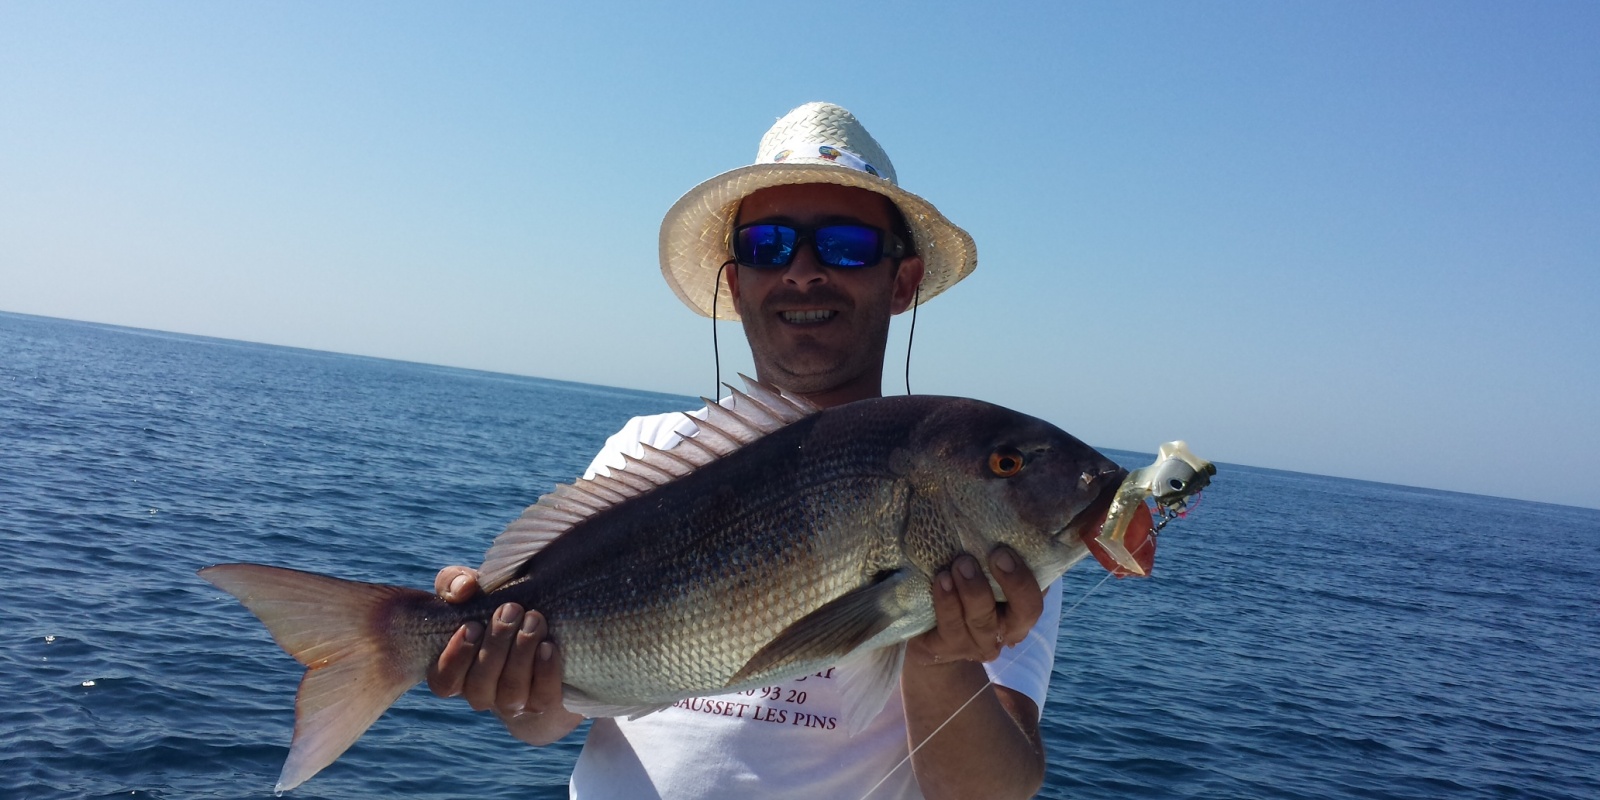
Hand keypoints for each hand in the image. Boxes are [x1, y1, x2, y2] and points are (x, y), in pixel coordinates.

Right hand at [425, 566, 580, 744]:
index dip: (455, 658)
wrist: (545, 628)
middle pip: (479, 686)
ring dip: (521, 654)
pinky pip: (543, 699)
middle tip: (511, 610)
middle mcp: (482, 693)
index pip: (443, 681)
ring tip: (534, 620)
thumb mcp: (472, 590)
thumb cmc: (495, 608)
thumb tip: (463, 589)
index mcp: (456, 672)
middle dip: (496, 646)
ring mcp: (512, 703)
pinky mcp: (543, 703)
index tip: (472, 625)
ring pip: (510, 693)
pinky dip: (546, 672)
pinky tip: (548, 646)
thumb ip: (454, 582)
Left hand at [907, 546, 1043, 665]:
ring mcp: (976, 643)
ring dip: (971, 590)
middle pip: (1022, 613)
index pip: (1035, 601)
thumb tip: (1011, 509)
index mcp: (1019, 613)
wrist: (930, 636)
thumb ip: (1000, 552)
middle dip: (1011, 583)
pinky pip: (949, 626)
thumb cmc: (964, 592)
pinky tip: (941, 580)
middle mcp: (1004, 632)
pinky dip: (946, 602)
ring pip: (980, 619)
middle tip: (993, 554)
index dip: (1024, 579)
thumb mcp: (983, 575)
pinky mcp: (946, 648)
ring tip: (957, 565)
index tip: (1005, 552)